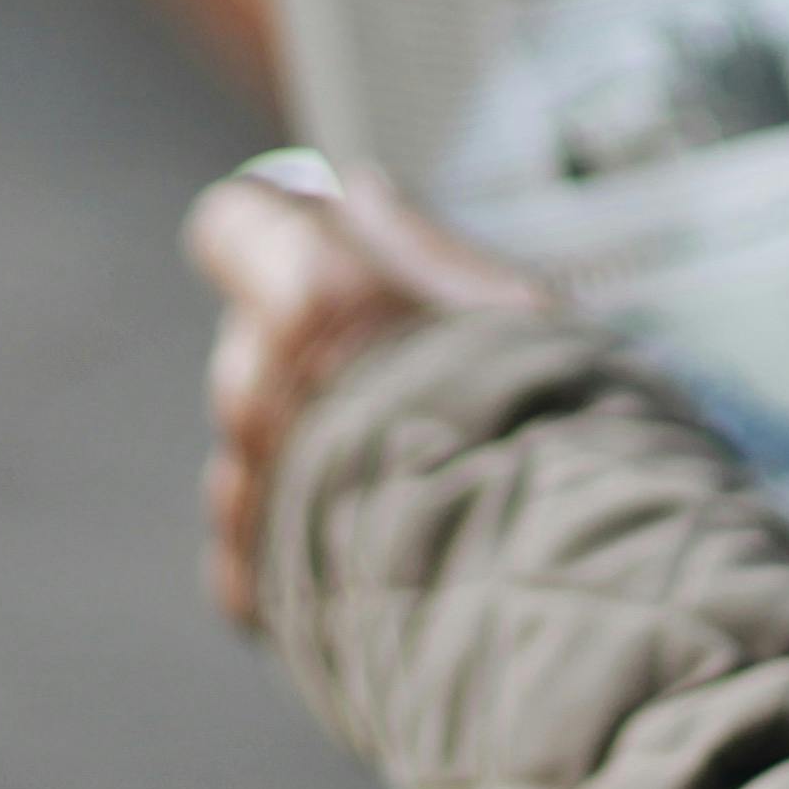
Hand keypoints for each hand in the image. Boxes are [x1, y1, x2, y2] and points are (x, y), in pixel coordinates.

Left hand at [183, 157, 546, 628]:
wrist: (550, 595)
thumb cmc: (552, 441)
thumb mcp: (519, 315)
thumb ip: (420, 251)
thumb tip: (362, 193)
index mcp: (318, 292)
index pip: (235, 224)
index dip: (271, 239)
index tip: (318, 260)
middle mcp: (262, 379)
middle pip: (254, 347)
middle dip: (311, 369)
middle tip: (407, 397)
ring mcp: (249, 483)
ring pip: (254, 451)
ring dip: (307, 463)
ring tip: (410, 490)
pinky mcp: (251, 580)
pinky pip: (253, 551)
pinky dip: (304, 555)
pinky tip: (380, 559)